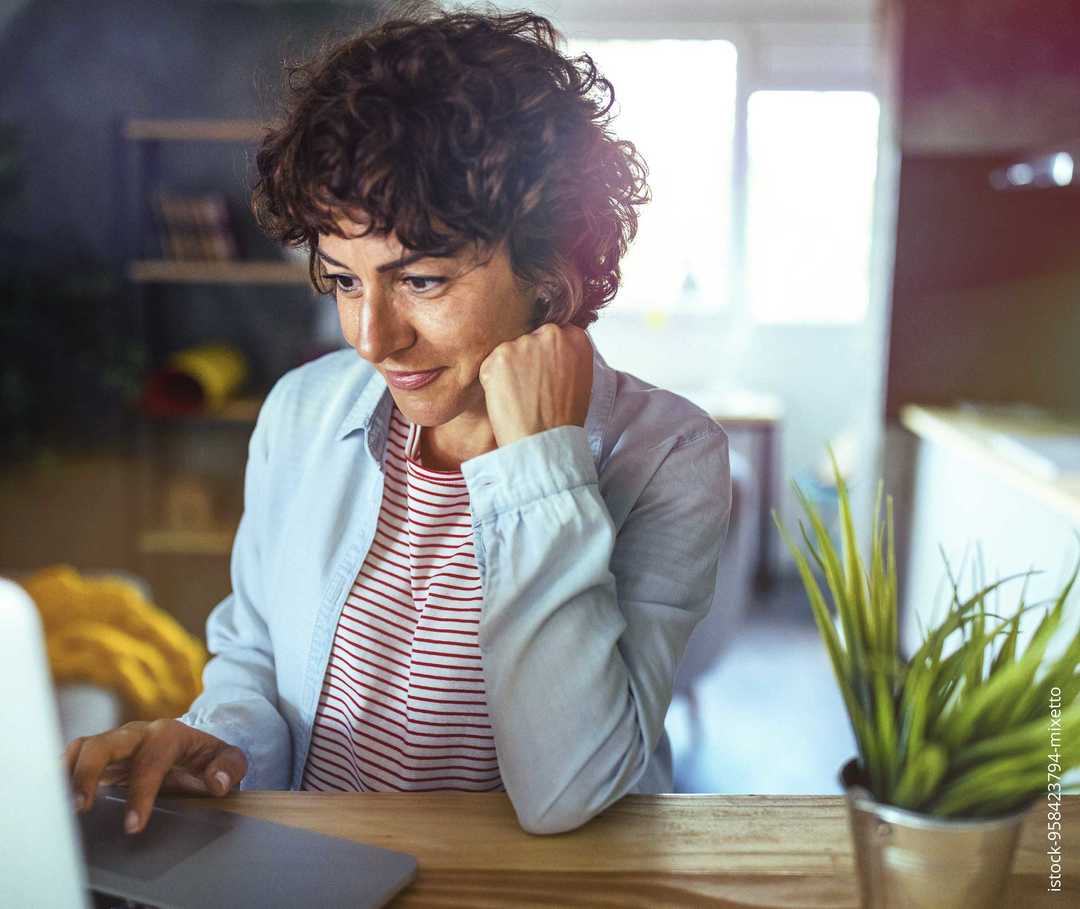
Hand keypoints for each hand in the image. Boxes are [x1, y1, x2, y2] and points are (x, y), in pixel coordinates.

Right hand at [64, 719, 246, 833]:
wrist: (193, 746)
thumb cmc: (207, 757)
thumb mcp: (229, 759)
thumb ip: (229, 768)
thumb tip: (217, 783)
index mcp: (168, 734)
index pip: (150, 762)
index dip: (141, 794)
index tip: (134, 825)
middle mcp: (137, 734)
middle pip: (105, 743)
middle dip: (89, 773)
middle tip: (80, 807)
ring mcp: (116, 742)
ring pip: (84, 747)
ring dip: (68, 773)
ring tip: (58, 803)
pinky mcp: (101, 754)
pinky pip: (74, 756)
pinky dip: (61, 772)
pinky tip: (52, 795)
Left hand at [478, 323, 592, 447]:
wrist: (545, 442)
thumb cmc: (563, 420)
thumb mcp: (580, 380)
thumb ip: (566, 358)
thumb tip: (550, 352)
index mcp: (576, 338)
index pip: (555, 333)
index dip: (547, 354)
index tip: (545, 371)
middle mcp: (552, 334)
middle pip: (531, 338)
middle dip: (527, 359)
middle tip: (530, 388)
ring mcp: (525, 343)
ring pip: (510, 351)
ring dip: (509, 370)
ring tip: (520, 398)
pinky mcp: (500, 356)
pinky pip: (491, 364)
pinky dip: (493, 381)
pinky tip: (507, 399)